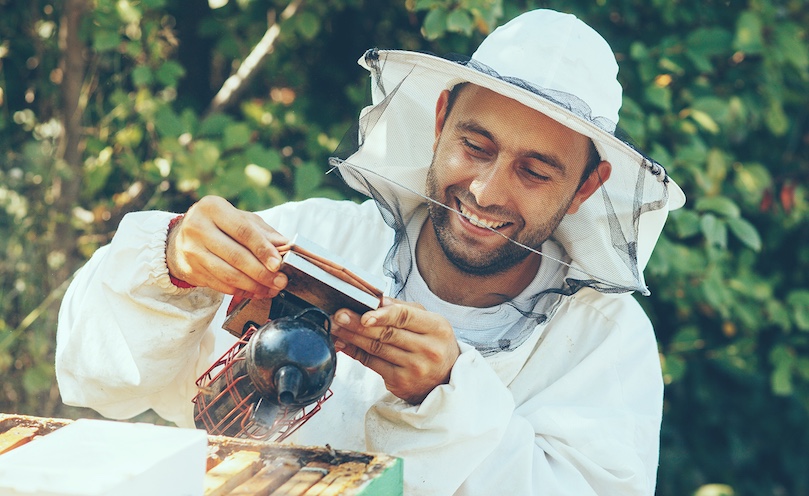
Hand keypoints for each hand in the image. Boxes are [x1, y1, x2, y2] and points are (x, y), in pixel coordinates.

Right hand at [165, 195, 288, 296]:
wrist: (180, 238)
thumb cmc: (218, 225)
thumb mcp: (240, 219)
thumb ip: (263, 231)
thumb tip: (286, 245)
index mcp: (213, 208)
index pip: (243, 231)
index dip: (263, 249)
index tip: (278, 263)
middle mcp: (198, 227)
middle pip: (236, 256)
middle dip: (262, 272)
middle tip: (280, 281)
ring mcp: (192, 251)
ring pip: (228, 275)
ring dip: (254, 286)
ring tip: (271, 289)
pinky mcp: (191, 270)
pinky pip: (221, 285)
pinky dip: (242, 291)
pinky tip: (256, 291)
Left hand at [331, 297, 460, 403]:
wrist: (445, 379)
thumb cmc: (433, 343)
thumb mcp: (428, 322)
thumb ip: (403, 309)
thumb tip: (376, 300)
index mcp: (437, 328)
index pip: (406, 318)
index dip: (383, 315)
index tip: (363, 313)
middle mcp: (428, 349)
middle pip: (387, 334)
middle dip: (358, 323)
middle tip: (339, 315)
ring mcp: (414, 368)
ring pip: (376, 348)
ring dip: (352, 336)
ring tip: (336, 326)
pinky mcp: (401, 382)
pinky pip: (372, 364)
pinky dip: (355, 352)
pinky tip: (344, 343)